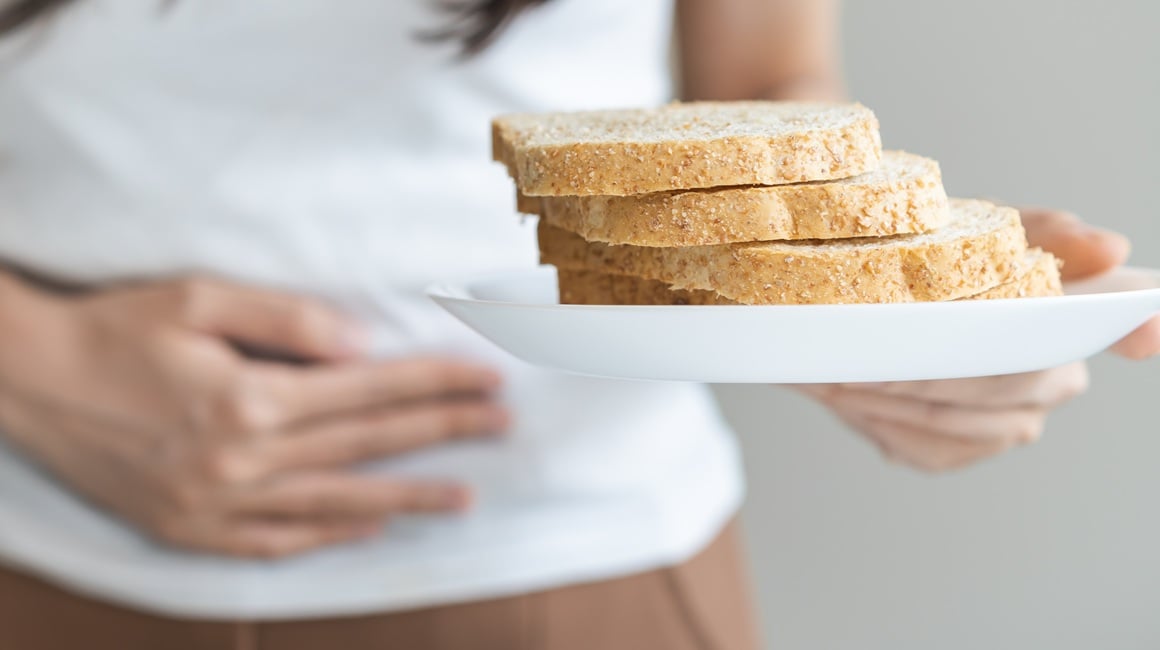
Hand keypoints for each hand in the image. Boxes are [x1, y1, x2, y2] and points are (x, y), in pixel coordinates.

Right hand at [0, 276, 508, 557]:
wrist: (26, 379)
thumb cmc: (114, 328)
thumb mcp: (197, 299)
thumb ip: (285, 321)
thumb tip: (361, 344)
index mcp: (249, 399)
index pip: (370, 392)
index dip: (435, 384)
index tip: (487, 379)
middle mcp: (241, 461)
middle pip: (366, 445)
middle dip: (442, 432)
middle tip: (501, 426)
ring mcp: (215, 505)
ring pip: (335, 502)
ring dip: (406, 496)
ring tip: (463, 496)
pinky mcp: (188, 530)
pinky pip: (277, 541)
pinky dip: (330, 534)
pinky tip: (370, 524)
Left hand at [797, 207, 1156, 471]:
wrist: (859, 309)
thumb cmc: (929, 268)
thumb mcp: (971, 233)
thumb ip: (1036, 233)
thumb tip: (1107, 247)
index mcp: (1072, 314)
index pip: (1126, 312)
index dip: (1137, 324)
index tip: (1144, 330)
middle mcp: (1055, 376)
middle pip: (1013, 379)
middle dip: (939, 367)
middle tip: (878, 352)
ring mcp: (1011, 421)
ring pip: (962, 419)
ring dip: (897, 395)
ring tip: (844, 368)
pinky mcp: (959, 450)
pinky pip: (927, 447)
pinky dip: (880, 419)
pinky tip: (848, 394)